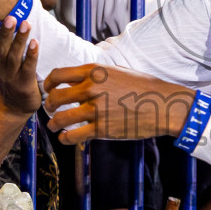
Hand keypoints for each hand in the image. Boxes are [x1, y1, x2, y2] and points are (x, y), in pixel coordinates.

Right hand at [0, 15, 40, 116]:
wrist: (12, 107)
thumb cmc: (7, 78)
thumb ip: (0, 41)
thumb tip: (7, 16)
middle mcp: (0, 65)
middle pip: (1, 46)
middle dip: (5, 32)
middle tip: (10, 17)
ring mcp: (11, 75)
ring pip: (15, 55)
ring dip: (20, 39)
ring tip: (25, 24)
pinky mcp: (24, 83)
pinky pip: (28, 67)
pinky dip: (31, 55)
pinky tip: (35, 43)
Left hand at [42, 64, 196, 143]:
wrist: (163, 104)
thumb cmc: (143, 87)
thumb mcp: (117, 71)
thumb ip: (96, 75)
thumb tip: (77, 80)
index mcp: (94, 71)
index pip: (58, 74)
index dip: (48, 83)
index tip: (47, 90)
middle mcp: (91, 88)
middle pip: (55, 97)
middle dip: (49, 106)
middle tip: (50, 110)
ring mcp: (95, 109)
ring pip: (61, 118)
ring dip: (54, 124)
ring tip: (54, 126)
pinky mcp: (101, 128)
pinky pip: (73, 135)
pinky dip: (65, 138)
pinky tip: (65, 138)